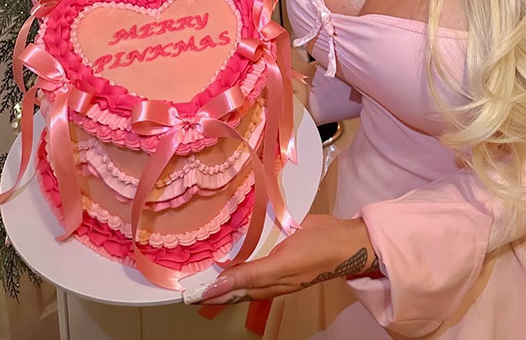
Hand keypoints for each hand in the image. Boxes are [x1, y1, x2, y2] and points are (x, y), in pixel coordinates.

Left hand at [183, 214, 378, 304]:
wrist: (344, 240)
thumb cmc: (313, 254)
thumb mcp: (279, 266)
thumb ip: (249, 276)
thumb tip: (215, 288)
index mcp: (263, 285)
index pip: (226, 292)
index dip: (205, 291)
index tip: (182, 288)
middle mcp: (266, 274)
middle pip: (232, 279)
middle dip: (210, 277)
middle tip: (186, 269)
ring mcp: (273, 258)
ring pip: (243, 263)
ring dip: (224, 259)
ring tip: (202, 252)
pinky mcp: (281, 242)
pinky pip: (256, 246)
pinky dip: (242, 244)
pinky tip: (233, 233)